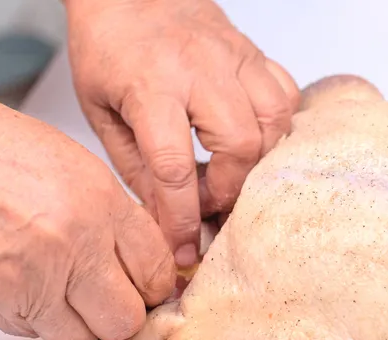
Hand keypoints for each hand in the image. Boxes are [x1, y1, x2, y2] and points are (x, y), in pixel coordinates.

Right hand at [0, 103, 175, 339]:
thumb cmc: (2, 156)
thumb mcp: (77, 171)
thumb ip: (116, 220)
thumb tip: (144, 266)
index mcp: (101, 203)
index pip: (157, 271)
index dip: (155, 287)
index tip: (148, 289)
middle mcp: (74, 241)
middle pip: (125, 318)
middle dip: (119, 315)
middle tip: (107, 299)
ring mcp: (32, 274)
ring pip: (78, 335)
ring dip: (74, 322)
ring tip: (60, 290)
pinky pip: (30, 330)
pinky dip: (32, 317)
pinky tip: (25, 284)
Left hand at [64, 0, 300, 266]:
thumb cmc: (110, 46)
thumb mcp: (100, 110)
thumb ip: (136, 166)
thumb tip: (168, 217)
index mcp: (149, 84)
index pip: (174, 166)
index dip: (181, 216)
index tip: (184, 245)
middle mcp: (199, 70)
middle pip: (239, 145)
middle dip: (228, 189)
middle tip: (208, 201)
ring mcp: (235, 58)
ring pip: (274, 121)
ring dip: (258, 161)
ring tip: (233, 172)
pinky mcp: (254, 54)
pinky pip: (286, 95)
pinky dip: (278, 126)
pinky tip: (256, 137)